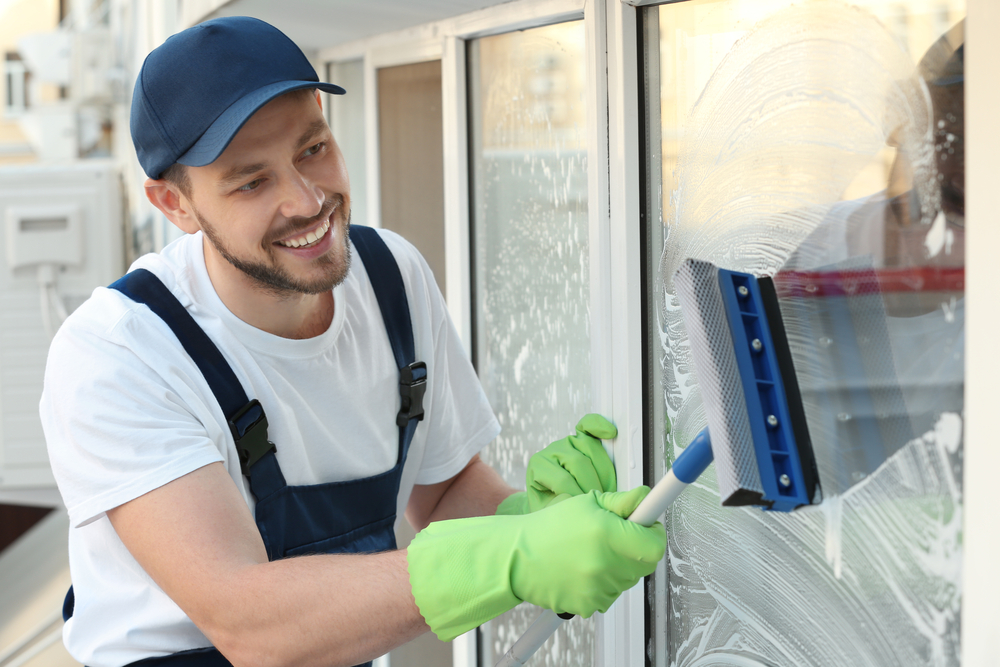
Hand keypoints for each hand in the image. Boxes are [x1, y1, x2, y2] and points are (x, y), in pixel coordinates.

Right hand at [408, 486, 664, 640]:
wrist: (516, 558)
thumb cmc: (548, 528)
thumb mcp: (586, 504)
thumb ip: (621, 502)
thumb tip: (647, 499)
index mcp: (607, 534)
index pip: (655, 544)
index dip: (653, 533)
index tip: (647, 527)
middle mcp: (605, 564)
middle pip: (645, 563)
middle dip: (636, 548)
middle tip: (615, 536)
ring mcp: (597, 588)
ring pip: (628, 579)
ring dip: (619, 566)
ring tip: (591, 553)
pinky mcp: (589, 605)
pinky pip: (610, 594)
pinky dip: (603, 583)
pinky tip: (582, 570)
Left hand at [496, 414, 617, 514]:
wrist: (550, 499)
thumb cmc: (549, 506)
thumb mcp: (547, 512)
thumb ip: (557, 507)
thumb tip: (573, 499)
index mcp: (539, 466)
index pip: (564, 480)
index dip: (579, 495)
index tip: (587, 509)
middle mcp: (552, 450)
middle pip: (579, 463)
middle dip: (594, 485)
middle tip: (600, 502)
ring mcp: (567, 442)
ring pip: (591, 448)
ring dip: (605, 472)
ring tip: (607, 489)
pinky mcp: (580, 437)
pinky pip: (589, 426)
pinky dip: (599, 426)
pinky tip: (610, 432)